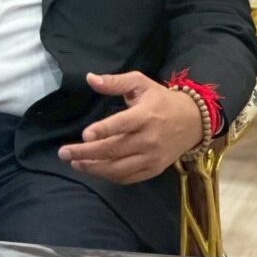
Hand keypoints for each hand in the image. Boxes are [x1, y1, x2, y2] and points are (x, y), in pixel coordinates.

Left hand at [58, 71, 202, 183]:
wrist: (192, 122)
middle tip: (64, 153)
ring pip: (119, 168)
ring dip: (94, 168)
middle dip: (86, 153)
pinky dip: (109, 176)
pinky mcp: (153, 169)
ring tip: (75, 163)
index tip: (85, 134)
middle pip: (115, 150)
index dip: (103, 130)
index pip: (122, 125)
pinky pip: (128, 178)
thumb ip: (115, 82)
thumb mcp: (140, 83)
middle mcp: (149, 139)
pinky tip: (93, 169)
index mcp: (146, 115)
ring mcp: (152, 158)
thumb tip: (89, 78)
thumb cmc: (160, 99)